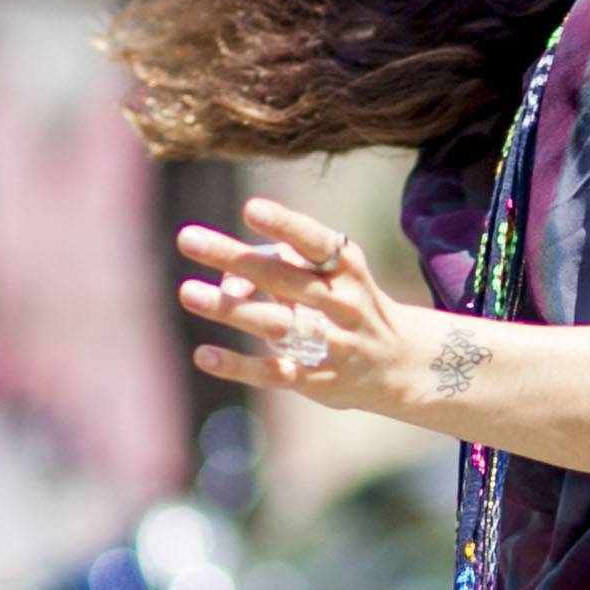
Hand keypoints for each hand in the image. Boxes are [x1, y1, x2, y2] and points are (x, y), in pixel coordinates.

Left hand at [176, 198, 415, 413]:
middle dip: (234, 258)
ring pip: (276, 324)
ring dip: (230, 309)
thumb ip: (282, 262)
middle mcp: (341, 303)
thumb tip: (230, 278)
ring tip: (188, 292)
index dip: (284, 225)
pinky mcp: (317, 380)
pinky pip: (274, 372)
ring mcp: (331, 344)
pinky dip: (238, 366)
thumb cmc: (350, 303)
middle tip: (187, 239)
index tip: (251, 209)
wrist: (401, 364)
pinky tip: (204, 355)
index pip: (315, 241)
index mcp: (346, 267)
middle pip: (282, 278)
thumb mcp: (333, 273)